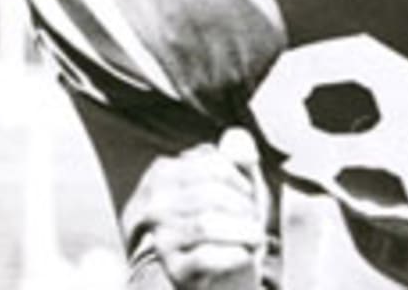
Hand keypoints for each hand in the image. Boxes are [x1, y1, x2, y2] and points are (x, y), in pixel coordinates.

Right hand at [123, 128, 270, 289]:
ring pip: (207, 225)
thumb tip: (236, 138)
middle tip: (253, 219)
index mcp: (164, 174)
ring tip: (253, 236)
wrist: (222, 263)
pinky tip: (243, 253)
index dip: (240, 180)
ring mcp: (161, 239)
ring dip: (244, 230)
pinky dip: (236, 255)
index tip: (247, 194)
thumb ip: (237, 156)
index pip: (212, 165)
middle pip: (211, 195)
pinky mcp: (174, 269)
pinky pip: (208, 258)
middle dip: (244, 207)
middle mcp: (154, 206)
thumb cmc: (228, 216)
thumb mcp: (236, 180)